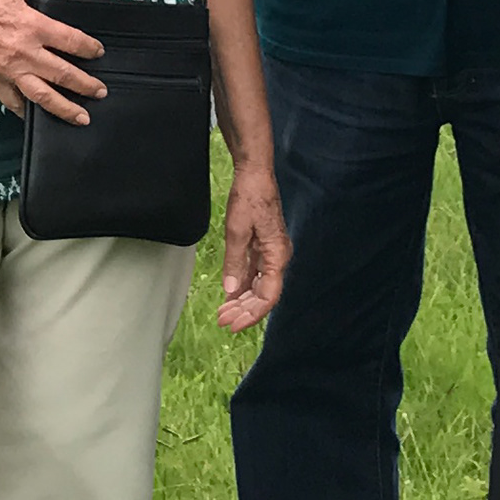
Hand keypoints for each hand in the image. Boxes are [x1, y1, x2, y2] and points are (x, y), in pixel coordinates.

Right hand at [0, 0, 105, 123]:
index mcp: (32, 25)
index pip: (71, 41)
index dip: (90, 48)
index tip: (99, 53)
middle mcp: (24, 52)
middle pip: (64, 74)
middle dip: (86, 85)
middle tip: (100, 92)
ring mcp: (9, 71)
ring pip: (44, 96)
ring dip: (66, 108)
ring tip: (82, 117)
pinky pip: (15, 103)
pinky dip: (29, 113)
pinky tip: (41, 118)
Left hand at [214, 157, 289, 331]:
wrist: (255, 174)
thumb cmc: (250, 198)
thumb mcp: (237, 231)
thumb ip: (235, 262)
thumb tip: (230, 290)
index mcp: (277, 256)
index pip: (268, 296)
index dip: (252, 314)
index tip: (233, 324)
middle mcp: (277, 258)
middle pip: (263, 294)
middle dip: (243, 310)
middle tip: (222, 321)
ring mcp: (269, 253)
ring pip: (258, 286)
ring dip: (241, 300)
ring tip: (223, 313)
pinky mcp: (262, 246)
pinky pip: (253, 273)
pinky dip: (241, 286)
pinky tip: (229, 296)